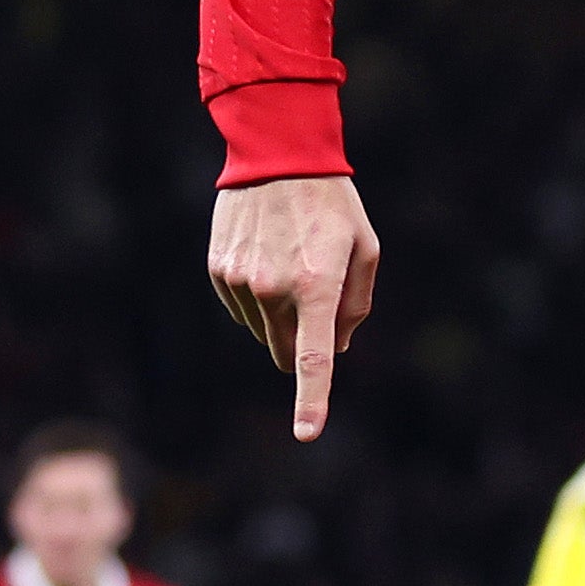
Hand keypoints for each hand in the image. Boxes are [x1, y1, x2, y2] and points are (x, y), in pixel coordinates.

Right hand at [208, 174, 382, 441]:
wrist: (276, 151)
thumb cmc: (332, 202)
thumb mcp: (365, 249)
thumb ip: (356, 304)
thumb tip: (338, 346)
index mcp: (317, 286)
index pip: (313, 358)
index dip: (312, 400)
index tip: (306, 433)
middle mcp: (273, 289)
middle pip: (285, 353)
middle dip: (301, 345)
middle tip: (314, 303)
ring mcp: (241, 281)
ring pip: (262, 330)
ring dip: (279, 314)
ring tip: (289, 262)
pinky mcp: (220, 270)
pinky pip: (240, 308)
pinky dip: (256, 298)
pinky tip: (265, 257)